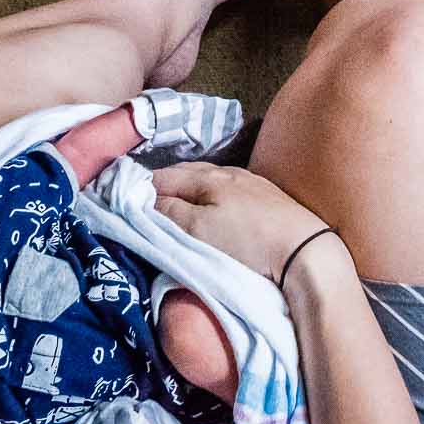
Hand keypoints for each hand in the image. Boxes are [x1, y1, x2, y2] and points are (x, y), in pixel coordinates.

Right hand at [153, 162, 334, 284]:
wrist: (305, 251)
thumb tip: (144, 199)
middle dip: (160, 185)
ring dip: (185, 190)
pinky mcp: (268, 199)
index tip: (119, 200)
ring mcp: (251, 183)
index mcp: (208, 176)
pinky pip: (226, 191)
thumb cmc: (248, 240)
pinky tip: (208, 208)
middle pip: (184, 174)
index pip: (162, 176)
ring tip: (169, 205)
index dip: (138, 187)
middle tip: (139, 202)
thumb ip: (168, 211)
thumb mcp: (198, 229)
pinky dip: (207, 197)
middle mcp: (229, 172)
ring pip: (206, 181)